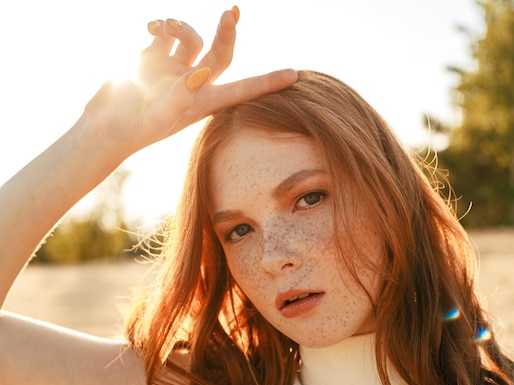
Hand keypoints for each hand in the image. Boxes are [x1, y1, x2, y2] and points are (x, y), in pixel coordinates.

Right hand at [80, 8, 298, 153]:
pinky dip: (161, 25)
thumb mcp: (159, 115)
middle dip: (227, 32)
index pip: (245, 89)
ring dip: (182, 26)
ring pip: (191, 39)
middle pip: (221, 54)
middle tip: (232, 12)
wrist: (103, 127)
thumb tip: (204, 72)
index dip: (270, 82)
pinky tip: (151, 26)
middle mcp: (193, 83)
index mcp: (204, 102)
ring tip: (164, 28)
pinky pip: (165, 34)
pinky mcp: (153, 58)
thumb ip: (182, 94)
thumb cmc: (133, 129)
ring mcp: (173, 68)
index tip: (297, 74)